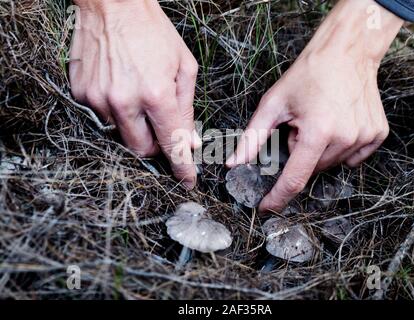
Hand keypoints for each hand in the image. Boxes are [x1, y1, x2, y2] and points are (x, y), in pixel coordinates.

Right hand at [70, 0, 200, 188]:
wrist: (113, 4)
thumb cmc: (154, 32)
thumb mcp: (184, 67)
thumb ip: (187, 108)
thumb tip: (190, 141)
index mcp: (156, 94)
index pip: (171, 144)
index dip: (182, 167)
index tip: (187, 181)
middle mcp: (125, 102)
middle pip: (141, 150)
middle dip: (155, 146)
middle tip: (159, 127)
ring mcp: (99, 99)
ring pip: (120, 135)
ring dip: (134, 126)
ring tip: (138, 96)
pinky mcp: (82, 94)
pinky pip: (102, 118)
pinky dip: (115, 112)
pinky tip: (120, 88)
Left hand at [227, 0, 403, 212]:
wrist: (346, 52)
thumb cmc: (308, 74)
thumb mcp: (274, 103)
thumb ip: (253, 137)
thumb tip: (234, 164)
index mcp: (318, 132)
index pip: (294, 179)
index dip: (278, 196)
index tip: (267, 206)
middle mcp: (345, 138)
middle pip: (312, 168)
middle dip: (299, 154)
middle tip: (300, 127)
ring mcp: (364, 137)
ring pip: (331, 163)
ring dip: (319, 151)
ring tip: (319, 121)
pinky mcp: (377, 134)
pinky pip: (353, 157)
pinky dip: (340, 148)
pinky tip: (337, 125)